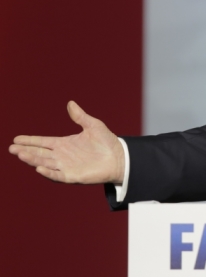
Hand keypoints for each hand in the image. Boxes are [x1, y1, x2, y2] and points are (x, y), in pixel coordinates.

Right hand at [9, 101, 124, 184]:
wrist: (120, 157)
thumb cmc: (107, 142)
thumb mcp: (93, 125)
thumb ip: (80, 116)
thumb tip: (70, 103)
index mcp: (64, 144)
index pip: (43, 142)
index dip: (30, 140)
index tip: (16, 138)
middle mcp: (62, 156)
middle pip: (40, 153)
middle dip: (26, 150)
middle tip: (11, 148)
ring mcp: (66, 167)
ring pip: (45, 163)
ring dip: (33, 159)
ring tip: (20, 154)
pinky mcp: (73, 176)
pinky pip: (58, 175)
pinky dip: (48, 172)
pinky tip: (39, 168)